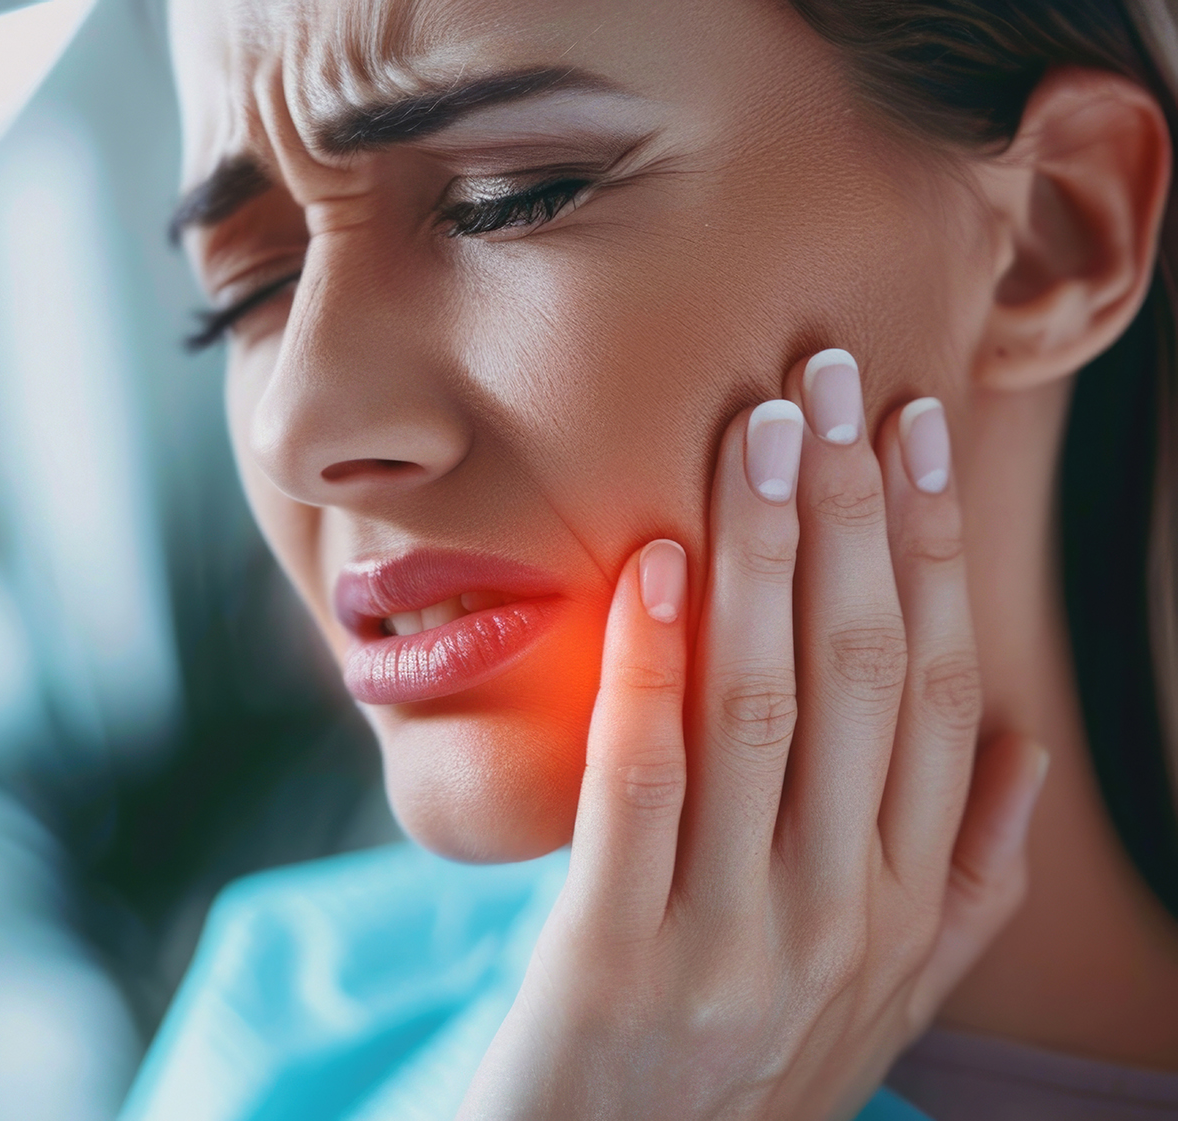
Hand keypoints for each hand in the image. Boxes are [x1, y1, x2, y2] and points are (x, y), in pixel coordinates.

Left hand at [457, 350, 1050, 1119]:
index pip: (940, 692)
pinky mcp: (615, 960)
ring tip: (754, 431)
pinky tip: (655, 563)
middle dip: (853, 516)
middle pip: (864, 677)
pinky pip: (642, 789)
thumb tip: (1017, 746)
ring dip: (765, 556)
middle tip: (829, 379)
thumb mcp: (882, 994)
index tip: (918, 429)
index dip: (932, 551)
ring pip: (764, 710)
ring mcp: (734, 942)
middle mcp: (842, 916)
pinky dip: (651, 667)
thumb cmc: (741, 1071)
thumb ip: (961, 879)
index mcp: (911, 906)